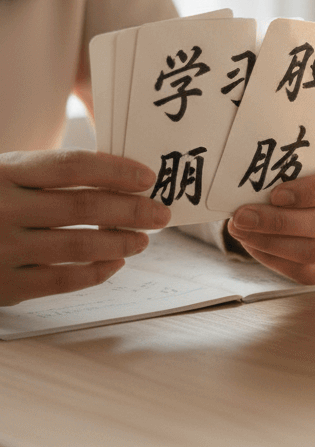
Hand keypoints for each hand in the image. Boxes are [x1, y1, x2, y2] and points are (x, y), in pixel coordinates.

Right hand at [0, 149, 169, 305]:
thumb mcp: (5, 171)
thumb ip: (51, 172)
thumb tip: (121, 174)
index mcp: (5, 172)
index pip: (72, 166)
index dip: (115, 170)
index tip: (149, 177)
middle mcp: (2, 210)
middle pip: (82, 207)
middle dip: (131, 210)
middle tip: (161, 213)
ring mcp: (1, 250)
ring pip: (77, 247)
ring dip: (120, 242)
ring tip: (143, 239)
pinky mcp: (2, 286)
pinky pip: (60, 281)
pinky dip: (95, 273)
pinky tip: (115, 263)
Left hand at [226, 152, 314, 283]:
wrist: (306, 194)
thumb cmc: (298, 174)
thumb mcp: (298, 161)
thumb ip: (284, 168)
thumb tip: (250, 183)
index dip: (311, 192)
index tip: (275, 195)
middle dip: (279, 222)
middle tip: (244, 216)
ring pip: (314, 251)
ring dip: (270, 242)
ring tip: (241, 229)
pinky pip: (304, 271)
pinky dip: (272, 258)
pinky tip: (252, 243)